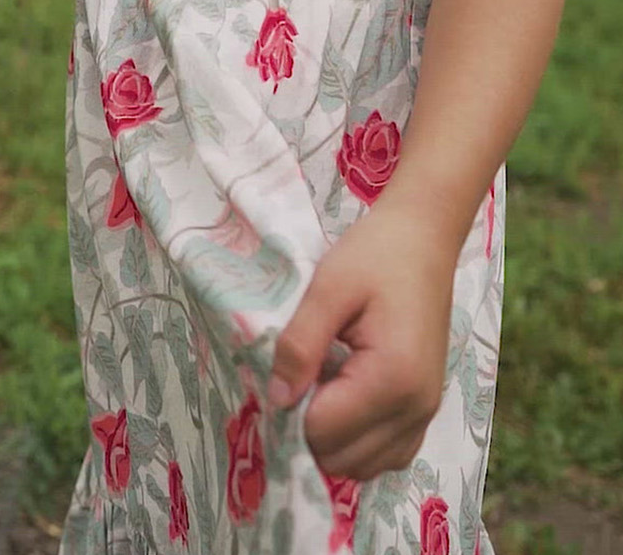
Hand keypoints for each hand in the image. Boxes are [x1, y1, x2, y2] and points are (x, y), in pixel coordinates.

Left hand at [271, 203, 456, 481]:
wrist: (424, 238)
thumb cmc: (375, 254)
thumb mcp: (327, 288)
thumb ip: (299, 345)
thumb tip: (277, 400)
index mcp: (393, 378)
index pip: (323, 433)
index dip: (291, 409)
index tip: (284, 371)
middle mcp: (416, 408)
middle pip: (342, 459)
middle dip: (309, 427)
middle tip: (301, 375)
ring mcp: (426, 413)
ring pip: (363, 466)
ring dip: (333, 437)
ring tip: (323, 381)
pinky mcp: (426, 410)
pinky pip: (387, 454)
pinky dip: (359, 440)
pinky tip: (345, 395)